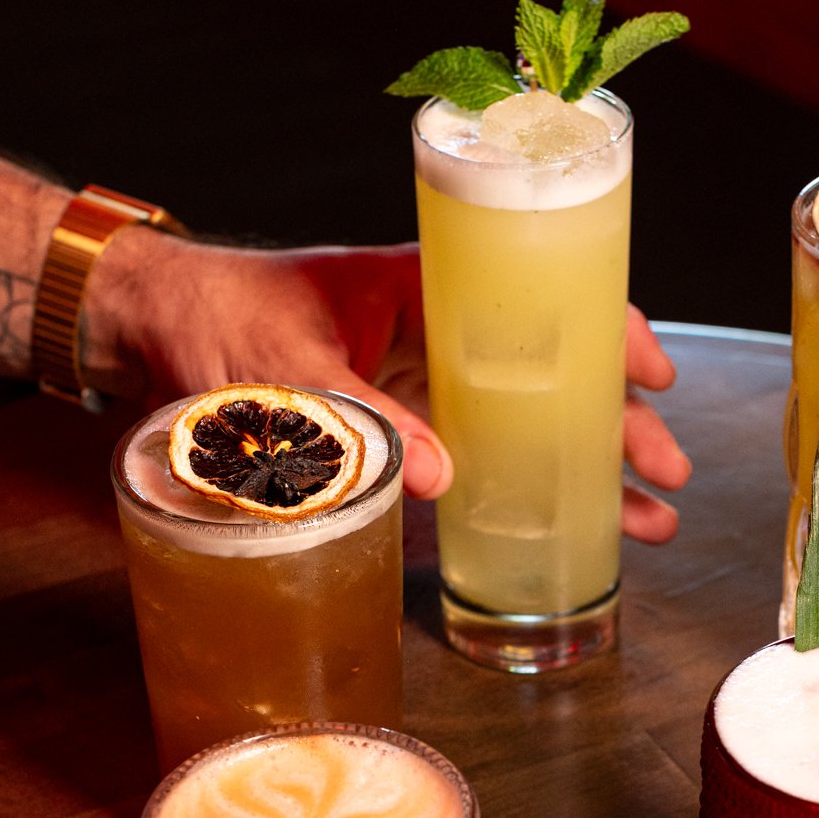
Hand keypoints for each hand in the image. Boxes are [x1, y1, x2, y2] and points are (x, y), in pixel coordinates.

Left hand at [84, 233, 689, 541]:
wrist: (151, 330)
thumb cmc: (214, 320)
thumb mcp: (286, 367)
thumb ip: (358, 420)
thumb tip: (444, 475)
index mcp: (424, 287)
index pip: (541, 296)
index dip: (607, 333)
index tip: (652, 373)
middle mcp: (436, 333)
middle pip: (552, 372)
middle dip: (617, 424)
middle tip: (668, 471)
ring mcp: (423, 383)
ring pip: (527, 422)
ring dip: (585, 470)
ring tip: (646, 519)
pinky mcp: (401, 430)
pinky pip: (479, 457)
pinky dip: (524, 491)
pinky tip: (567, 530)